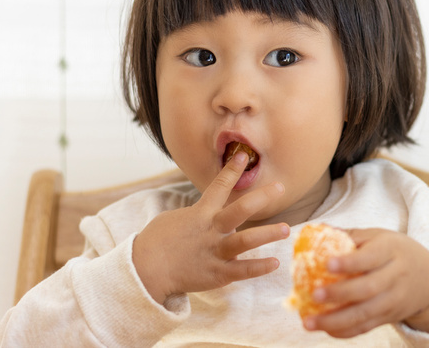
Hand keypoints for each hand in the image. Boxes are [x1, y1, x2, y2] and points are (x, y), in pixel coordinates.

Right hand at [132, 151, 289, 304]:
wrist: (143, 271)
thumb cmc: (156, 243)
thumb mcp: (173, 220)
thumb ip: (195, 213)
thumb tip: (206, 208)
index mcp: (200, 214)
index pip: (218, 187)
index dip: (232, 170)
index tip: (244, 155)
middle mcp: (211, 230)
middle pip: (239, 210)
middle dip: (261, 197)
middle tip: (280, 187)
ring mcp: (215, 252)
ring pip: (245, 241)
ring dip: (267, 234)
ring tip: (286, 228)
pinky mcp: (217, 274)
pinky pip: (241, 270)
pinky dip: (258, 267)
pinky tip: (275, 263)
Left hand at [303, 228, 428, 337]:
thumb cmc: (398, 252)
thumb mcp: (381, 236)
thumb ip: (352, 235)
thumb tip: (317, 229)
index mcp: (391, 250)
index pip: (370, 258)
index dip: (349, 262)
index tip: (326, 264)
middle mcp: (395, 277)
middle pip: (368, 288)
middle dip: (339, 294)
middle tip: (313, 294)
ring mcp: (393, 301)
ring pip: (364, 314)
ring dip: (335, 320)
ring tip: (308, 322)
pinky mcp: (389, 318)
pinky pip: (365, 327)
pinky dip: (344, 331)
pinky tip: (324, 329)